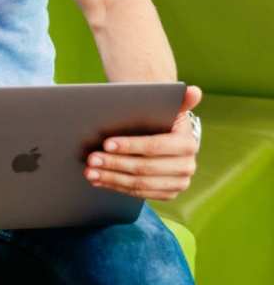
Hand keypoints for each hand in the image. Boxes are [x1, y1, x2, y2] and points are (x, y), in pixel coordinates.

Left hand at [84, 85, 202, 200]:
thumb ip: (181, 99)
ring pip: (140, 184)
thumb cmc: (160, 115)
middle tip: (92, 158)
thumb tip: (194, 90)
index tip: (106, 143)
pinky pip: (139, 193)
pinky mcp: (167, 193)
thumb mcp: (169, 106)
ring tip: (90, 171)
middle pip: (144, 168)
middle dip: (115, 164)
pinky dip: (116, 186)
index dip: (130, 146)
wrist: (163, 131)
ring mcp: (178, 183)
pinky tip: (99, 180)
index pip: (154, 146)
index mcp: (187, 144)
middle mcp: (186, 167)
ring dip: (112, 178)